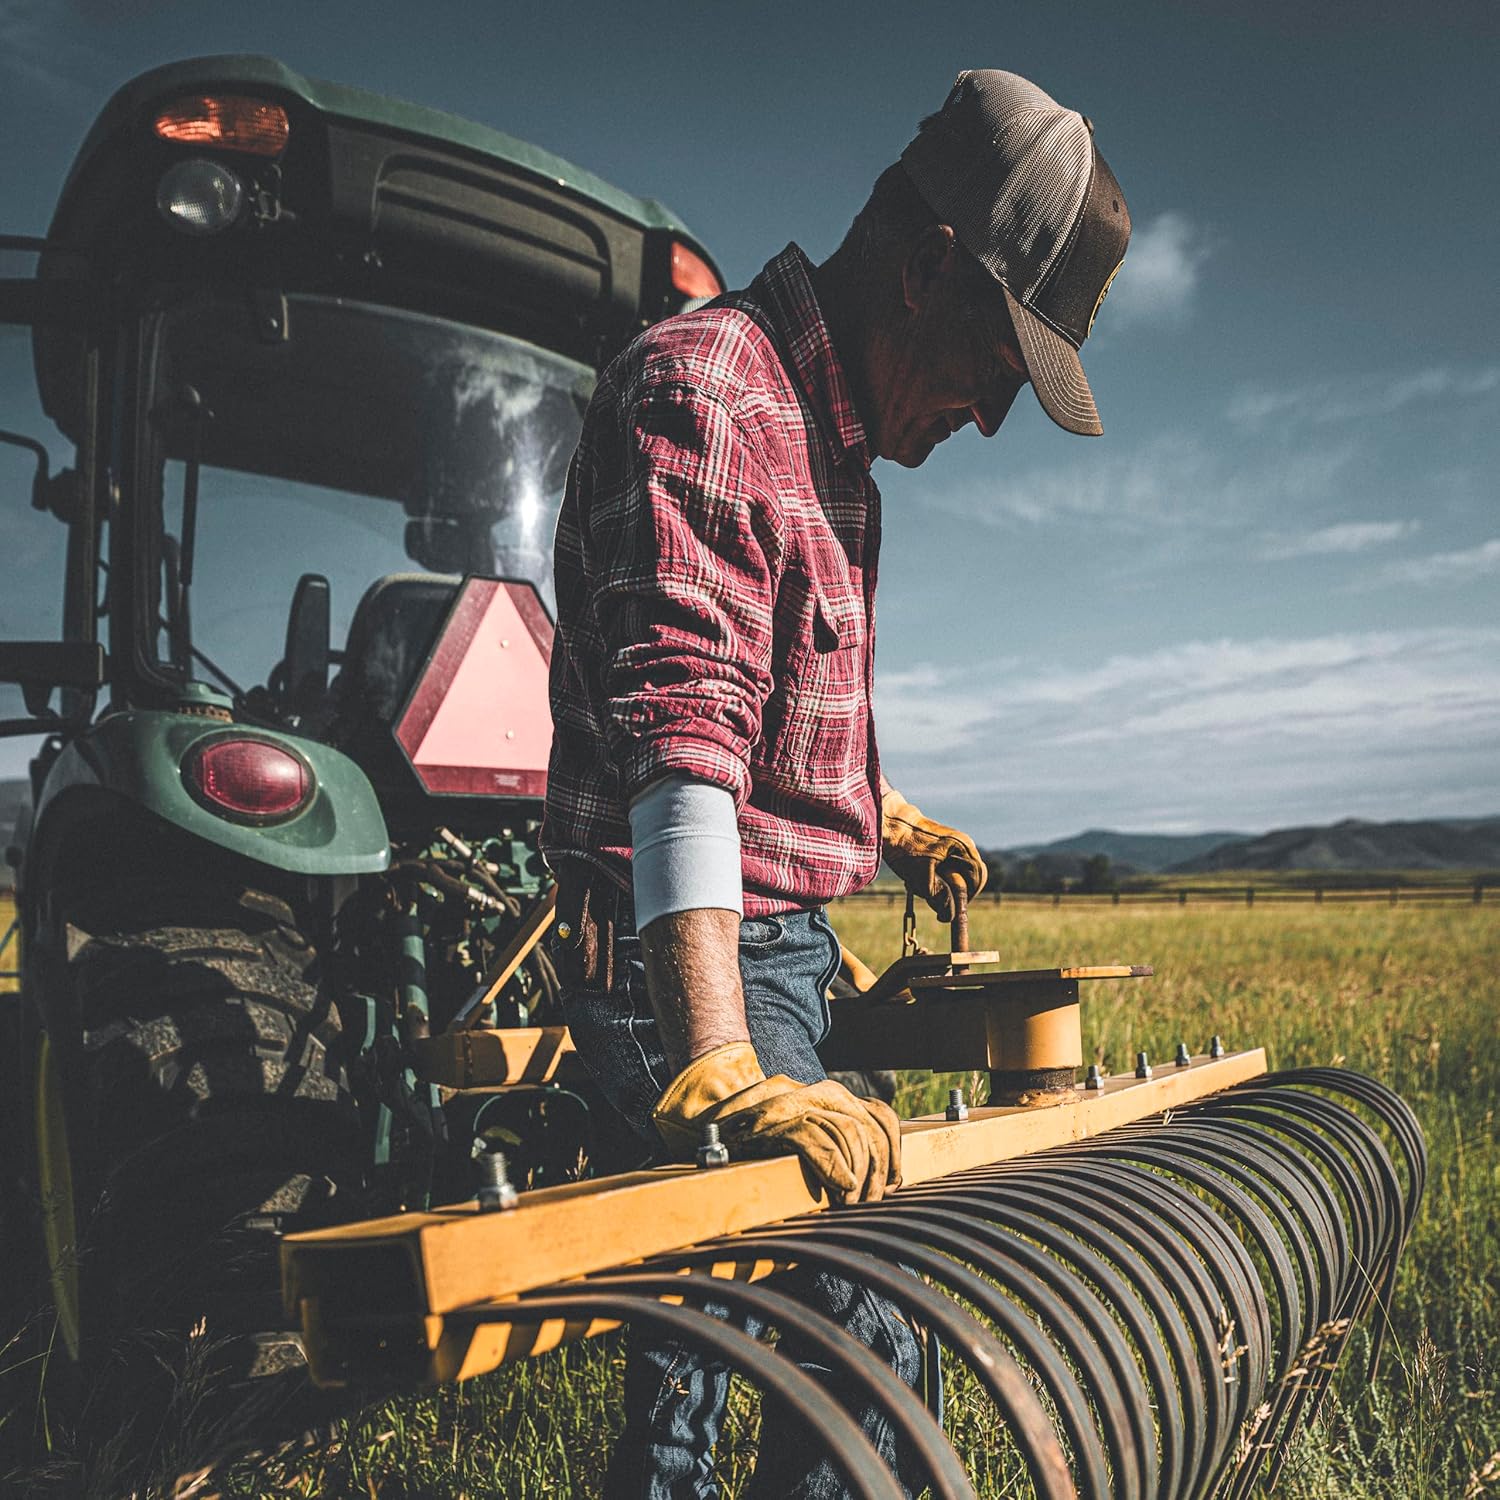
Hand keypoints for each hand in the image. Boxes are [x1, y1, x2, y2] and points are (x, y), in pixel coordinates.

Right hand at [652, 1041, 901, 1202]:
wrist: (695, 1133)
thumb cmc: (751, 1154)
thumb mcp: (799, 1145)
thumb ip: (835, 1148)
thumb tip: (882, 1182)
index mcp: (821, 1097)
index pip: (878, 1114)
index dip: (893, 1151)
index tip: (894, 1183)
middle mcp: (808, 1093)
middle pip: (868, 1124)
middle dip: (879, 1168)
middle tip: (870, 1202)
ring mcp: (787, 1104)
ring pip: (849, 1130)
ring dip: (859, 1174)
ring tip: (850, 1202)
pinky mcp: (768, 1122)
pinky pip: (815, 1137)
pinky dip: (835, 1165)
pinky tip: (841, 1187)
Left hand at [881, 787, 986, 922]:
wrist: (886, 824)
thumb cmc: (904, 848)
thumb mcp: (921, 877)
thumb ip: (939, 898)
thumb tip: (949, 917)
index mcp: (963, 847)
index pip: (978, 879)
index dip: (967, 897)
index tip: (953, 909)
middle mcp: (962, 843)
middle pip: (968, 876)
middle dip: (953, 891)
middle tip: (935, 900)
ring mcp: (951, 843)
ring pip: (955, 873)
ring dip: (941, 884)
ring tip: (918, 884)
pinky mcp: (940, 845)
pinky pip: (945, 866)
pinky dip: (934, 876)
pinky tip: (914, 877)